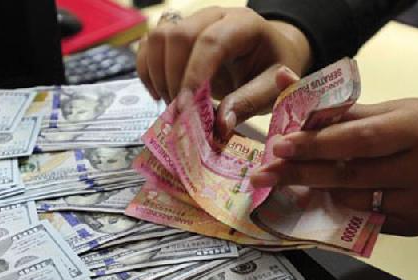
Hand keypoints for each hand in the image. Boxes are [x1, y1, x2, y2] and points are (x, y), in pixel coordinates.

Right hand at [136, 6, 311, 137]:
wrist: (267, 54)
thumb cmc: (270, 70)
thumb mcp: (271, 89)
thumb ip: (248, 104)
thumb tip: (220, 126)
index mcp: (243, 24)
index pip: (210, 42)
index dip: (194, 75)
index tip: (186, 109)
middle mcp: (213, 16)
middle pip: (178, 36)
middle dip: (173, 79)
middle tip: (180, 114)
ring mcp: (191, 21)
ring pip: (158, 38)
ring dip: (158, 76)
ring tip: (172, 106)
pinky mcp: (175, 34)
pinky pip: (149, 45)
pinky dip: (147, 72)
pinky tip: (159, 95)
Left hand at [250, 99, 417, 235]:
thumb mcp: (388, 109)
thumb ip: (334, 106)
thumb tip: (282, 83)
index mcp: (416, 128)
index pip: (357, 139)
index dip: (315, 144)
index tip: (278, 145)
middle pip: (349, 175)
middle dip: (299, 173)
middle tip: (263, 174)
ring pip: (352, 201)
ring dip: (316, 191)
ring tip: (291, 181)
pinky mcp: (417, 225)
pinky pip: (365, 220)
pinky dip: (338, 208)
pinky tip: (320, 198)